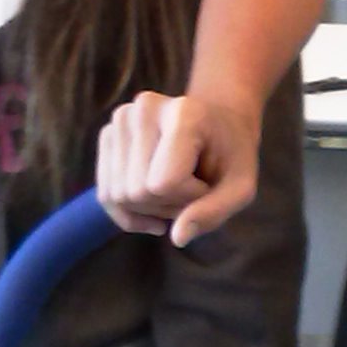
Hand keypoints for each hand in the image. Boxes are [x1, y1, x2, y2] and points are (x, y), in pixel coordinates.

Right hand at [95, 93, 261, 247]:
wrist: (216, 125)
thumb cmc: (231, 157)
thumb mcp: (240, 187)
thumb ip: (214, 213)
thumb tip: (177, 238)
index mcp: (184, 113)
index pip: (164, 183)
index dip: (188, 198)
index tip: (208, 184)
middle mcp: (145, 108)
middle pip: (137, 191)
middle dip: (169, 204)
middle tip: (192, 187)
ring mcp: (122, 119)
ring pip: (118, 196)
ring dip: (150, 208)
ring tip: (176, 187)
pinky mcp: (108, 134)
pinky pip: (105, 194)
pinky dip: (129, 210)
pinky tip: (154, 201)